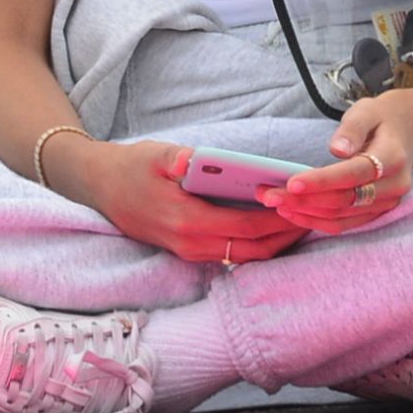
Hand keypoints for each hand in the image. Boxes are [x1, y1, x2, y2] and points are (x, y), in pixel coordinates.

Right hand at [88, 141, 305, 264]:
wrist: (99, 187)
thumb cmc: (130, 167)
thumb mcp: (153, 155)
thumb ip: (175, 159)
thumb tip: (192, 159)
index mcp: (186, 220)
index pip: (245, 227)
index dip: (278, 220)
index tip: (304, 207)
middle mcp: (189, 244)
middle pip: (250, 250)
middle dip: (284, 238)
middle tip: (313, 219)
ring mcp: (187, 251)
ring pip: (241, 257)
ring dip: (272, 245)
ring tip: (299, 225)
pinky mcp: (186, 250)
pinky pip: (228, 254)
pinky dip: (253, 245)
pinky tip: (269, 229)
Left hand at [257, 94, 412, 234]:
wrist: (406, 130)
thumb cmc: (381, 117)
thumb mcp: (368, 110)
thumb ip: (352, 128)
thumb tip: (338, 150)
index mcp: (393, 158)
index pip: (353, 174)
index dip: (322, 181)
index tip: (291, 183)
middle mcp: (394, 187)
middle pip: (344, 200)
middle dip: (304, 200)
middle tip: (268, 194)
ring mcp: (387, 204)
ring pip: (342, 217)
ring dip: (305, 213)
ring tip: (273, 203)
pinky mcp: (377, 213)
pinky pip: (345, 224)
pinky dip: (317, 221)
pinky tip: (292, 213)